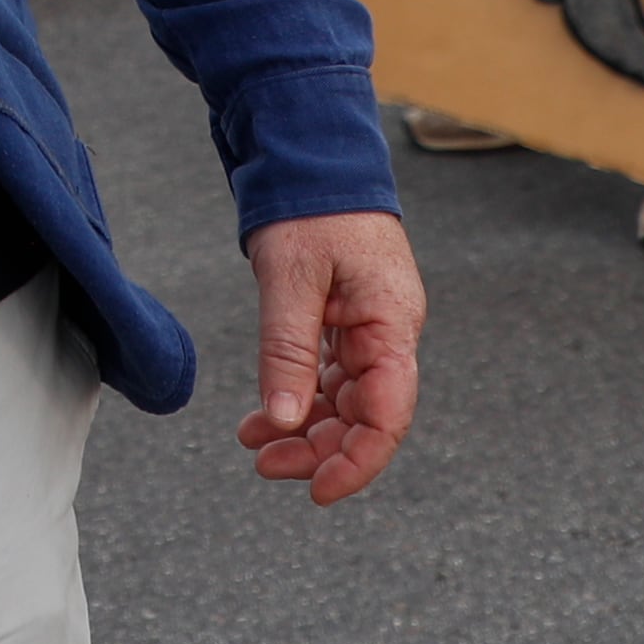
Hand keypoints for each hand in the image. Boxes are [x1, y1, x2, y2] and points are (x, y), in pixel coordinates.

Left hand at [234, 210, 422, 505]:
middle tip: (264, 464)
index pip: (388, 415)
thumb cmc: (311, 205)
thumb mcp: (291, 277)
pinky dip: (298, 395)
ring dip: (303, 427)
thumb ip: (287, 349)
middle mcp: (388, 332)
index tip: (318, 490)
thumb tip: (282, 419)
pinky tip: (263, 413)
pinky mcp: (347, 320)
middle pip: (365, 416)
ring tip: (252, 441)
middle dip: (318, 449)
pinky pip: (329, 374)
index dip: (358, 462)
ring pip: (344, 400)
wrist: (313, 152)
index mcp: (391, 323)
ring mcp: (369, 327)